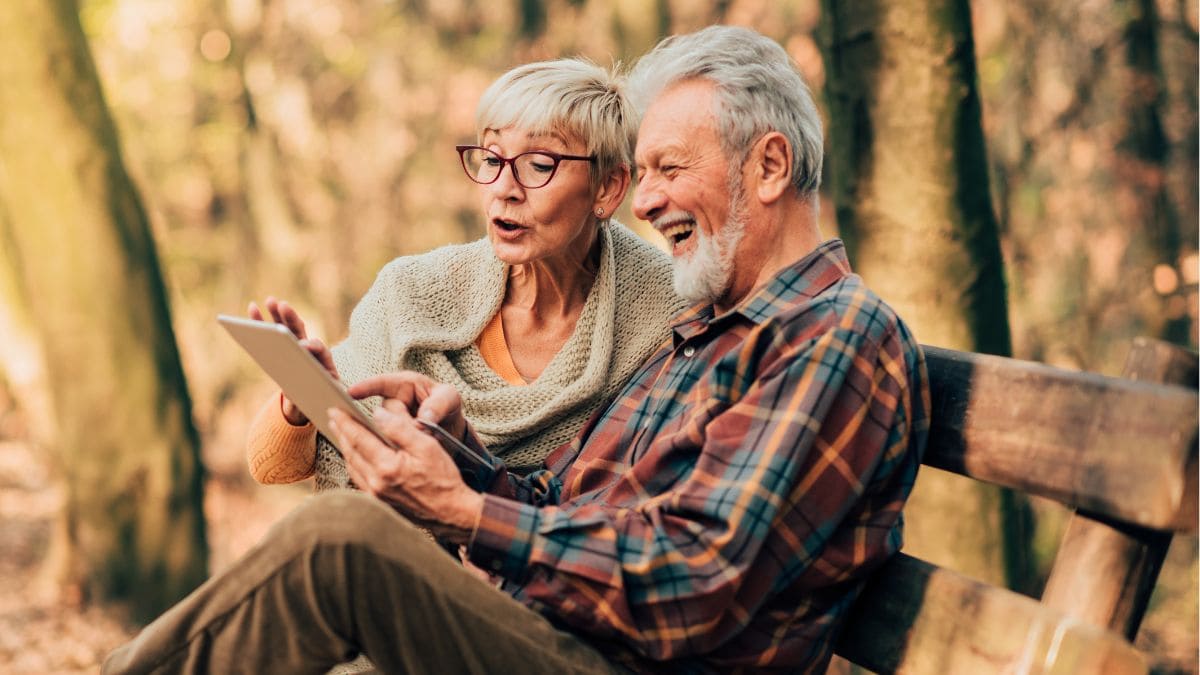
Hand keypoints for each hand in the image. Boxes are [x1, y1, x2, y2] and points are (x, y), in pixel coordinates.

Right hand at [249, 296, 337, 424]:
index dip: (312, 347)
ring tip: (269, 301)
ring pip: (288, 327)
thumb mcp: (311, 403)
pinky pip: (273, 330)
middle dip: (292, 320)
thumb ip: (306, 401)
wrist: (311, 397)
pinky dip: (262, 320)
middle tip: (284, 306)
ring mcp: (298, 345)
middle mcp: (312, 351)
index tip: (303, 345)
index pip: (320, 351)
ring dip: (278, 314)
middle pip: (303, 332)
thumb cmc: (314, 399)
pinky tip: (252, 308)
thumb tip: (293, 401)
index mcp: (324, 364)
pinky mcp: (285, 345)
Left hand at [328, 401, 482, 544]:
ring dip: (346, 448)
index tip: (335, 409)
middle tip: (333, 417)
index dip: (345, 422)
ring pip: (352, 466)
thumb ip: (400, 427)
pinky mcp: (379, 503)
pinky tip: (357, 457)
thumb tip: (378, 413)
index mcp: (387, 466)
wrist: (451, 513)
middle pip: (350, 452)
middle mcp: (376, 483)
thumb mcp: (426, 445)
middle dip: (341, 432)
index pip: (358, 438)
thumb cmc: (443, 479)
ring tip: (343, 433)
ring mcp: (376, 495)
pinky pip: (359, 479)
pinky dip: (354, 464)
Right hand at [348, 372, 468, 443]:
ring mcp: (388, 419)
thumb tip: (424, 418)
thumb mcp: (450, 399)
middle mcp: (392, 400)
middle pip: (382, 412)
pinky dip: (393, 446)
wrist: (451, 428)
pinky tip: (403, 450)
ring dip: (399, 437)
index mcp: (404, 384)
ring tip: (419, 438)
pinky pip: (385, 440)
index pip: (382, 383)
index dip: (366, 387)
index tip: (351, 393)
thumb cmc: (448, 407)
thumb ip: (438, 405)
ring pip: (383, 430)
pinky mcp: (388, 435)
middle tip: (417, 429)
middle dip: (394, 423)